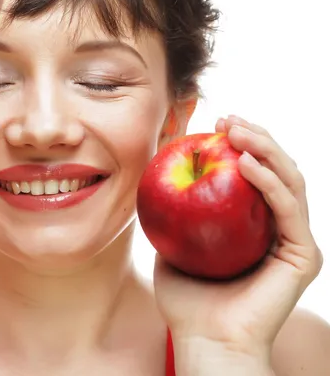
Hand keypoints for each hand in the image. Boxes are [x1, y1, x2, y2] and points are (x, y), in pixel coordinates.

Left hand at [153, 115, 322, 360]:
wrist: (203, 340)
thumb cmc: (187, 300)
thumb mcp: (171, 247)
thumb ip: (172, 215)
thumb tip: (157, 178)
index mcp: (254, 227)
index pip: (254, 174)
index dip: (239, 144)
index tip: (214, 124)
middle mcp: (279, 229)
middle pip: (277, 169)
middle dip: (255, 137)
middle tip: (227, 118)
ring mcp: (294, 241)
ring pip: (290, 180)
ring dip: (266, 148)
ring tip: (236, 130)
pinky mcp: (303, 256)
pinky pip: (287, 209)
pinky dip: (269, 182)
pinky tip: (244, 163)